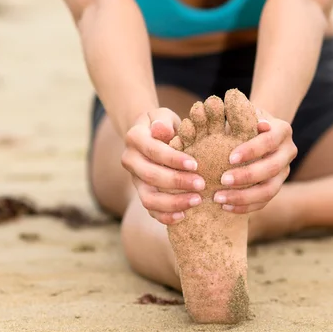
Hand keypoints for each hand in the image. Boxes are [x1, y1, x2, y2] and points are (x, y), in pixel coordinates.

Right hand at [121, 108, 204, 224]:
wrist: (149, 134)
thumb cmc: (162, 124)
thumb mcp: (162, 115)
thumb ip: (163, 121)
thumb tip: (162, 130)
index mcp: (134, 138)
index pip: (152, 150)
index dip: (173, 159)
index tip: (195, 164)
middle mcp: (130, 160)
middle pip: (150, 176)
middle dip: (177, 182)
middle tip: (201, 184)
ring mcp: (135, 180)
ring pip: (148, 199)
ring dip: (173, 203)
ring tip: (196, 200)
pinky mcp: (142, 193)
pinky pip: (150, 210)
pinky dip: (165, 217)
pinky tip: (184, 216)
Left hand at [213, 111, 297, 213]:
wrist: (256, 131)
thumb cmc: (244, 121)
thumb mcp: (244, 113)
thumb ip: (242, 114)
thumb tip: (250, 119)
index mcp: (282, 130)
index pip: (269, 141)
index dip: (251, 150)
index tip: (230, 158)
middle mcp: (288, 152)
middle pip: (272, 168)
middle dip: (247, 176)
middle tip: (223, 180)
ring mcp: (284, 172)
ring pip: (270, 190)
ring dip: (244, 197)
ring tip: (219, 198)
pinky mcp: (276, 187)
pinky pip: (264, 202)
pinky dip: (245, 207)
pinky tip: (226, 207)